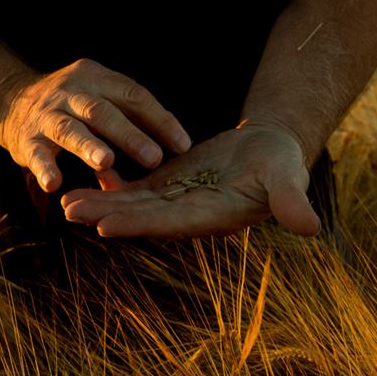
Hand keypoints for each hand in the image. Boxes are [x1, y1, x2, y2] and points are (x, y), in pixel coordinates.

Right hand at [0, 58, 191, 191]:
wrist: (13, 101)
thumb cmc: (74, 105)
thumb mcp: (101, 97)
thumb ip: (130, 117)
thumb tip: (176, 145)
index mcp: (97, 79)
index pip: (133, 96)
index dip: (159, 120)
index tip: (183, 145)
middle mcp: (72, 92)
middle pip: (102, 112)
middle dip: (129, 135)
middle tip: (153, 158)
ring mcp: (48, 115)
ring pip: (70, 130)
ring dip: (88, 146)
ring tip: (105, 162)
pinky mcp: (27, 139)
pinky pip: (37, 154)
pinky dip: (45, 168)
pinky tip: (54, 184)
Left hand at [60, 125, 321, 238]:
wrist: (268, 148)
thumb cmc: (281, 161)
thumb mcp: (287, 176)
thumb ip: (291, 201)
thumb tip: (311, 227)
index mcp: (212, 215)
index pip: (169, 223)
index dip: (137, 225)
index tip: (106, 226)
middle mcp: (187, 214)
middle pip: (140, 216)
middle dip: (105, 214)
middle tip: (68, 210)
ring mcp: (175, 200)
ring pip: (132, 203)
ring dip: (101, 201)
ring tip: (65, 201)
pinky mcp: (168, 184)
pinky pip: (136, 187)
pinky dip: (112, 184)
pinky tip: (87, 178)